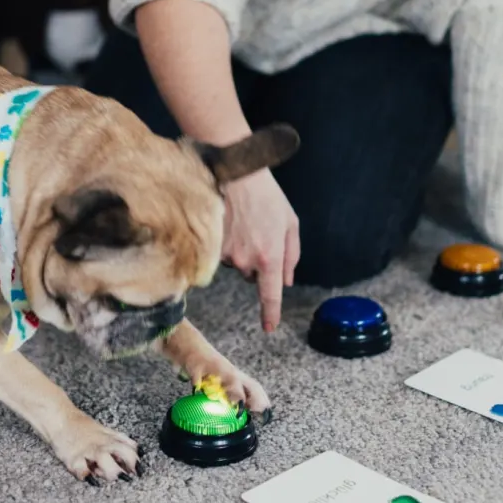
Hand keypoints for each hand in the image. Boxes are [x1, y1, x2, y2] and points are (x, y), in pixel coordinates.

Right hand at [221, 168, 299, 331]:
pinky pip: (219, 253)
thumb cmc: (267, 197)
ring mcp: (226, 253)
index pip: (269, 295)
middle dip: (256, 262)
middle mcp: (247, 260)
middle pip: (251, 275)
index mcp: (270, 257)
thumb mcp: (291, 224)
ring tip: (243, 223)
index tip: (269, 327)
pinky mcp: (211, 244)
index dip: (270, 314)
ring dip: (240, 250)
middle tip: (257, 234)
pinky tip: (230, 223)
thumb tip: (286, 281)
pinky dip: (225, 242)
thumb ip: (291, 256)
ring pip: (235, 264)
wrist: (237, 174)